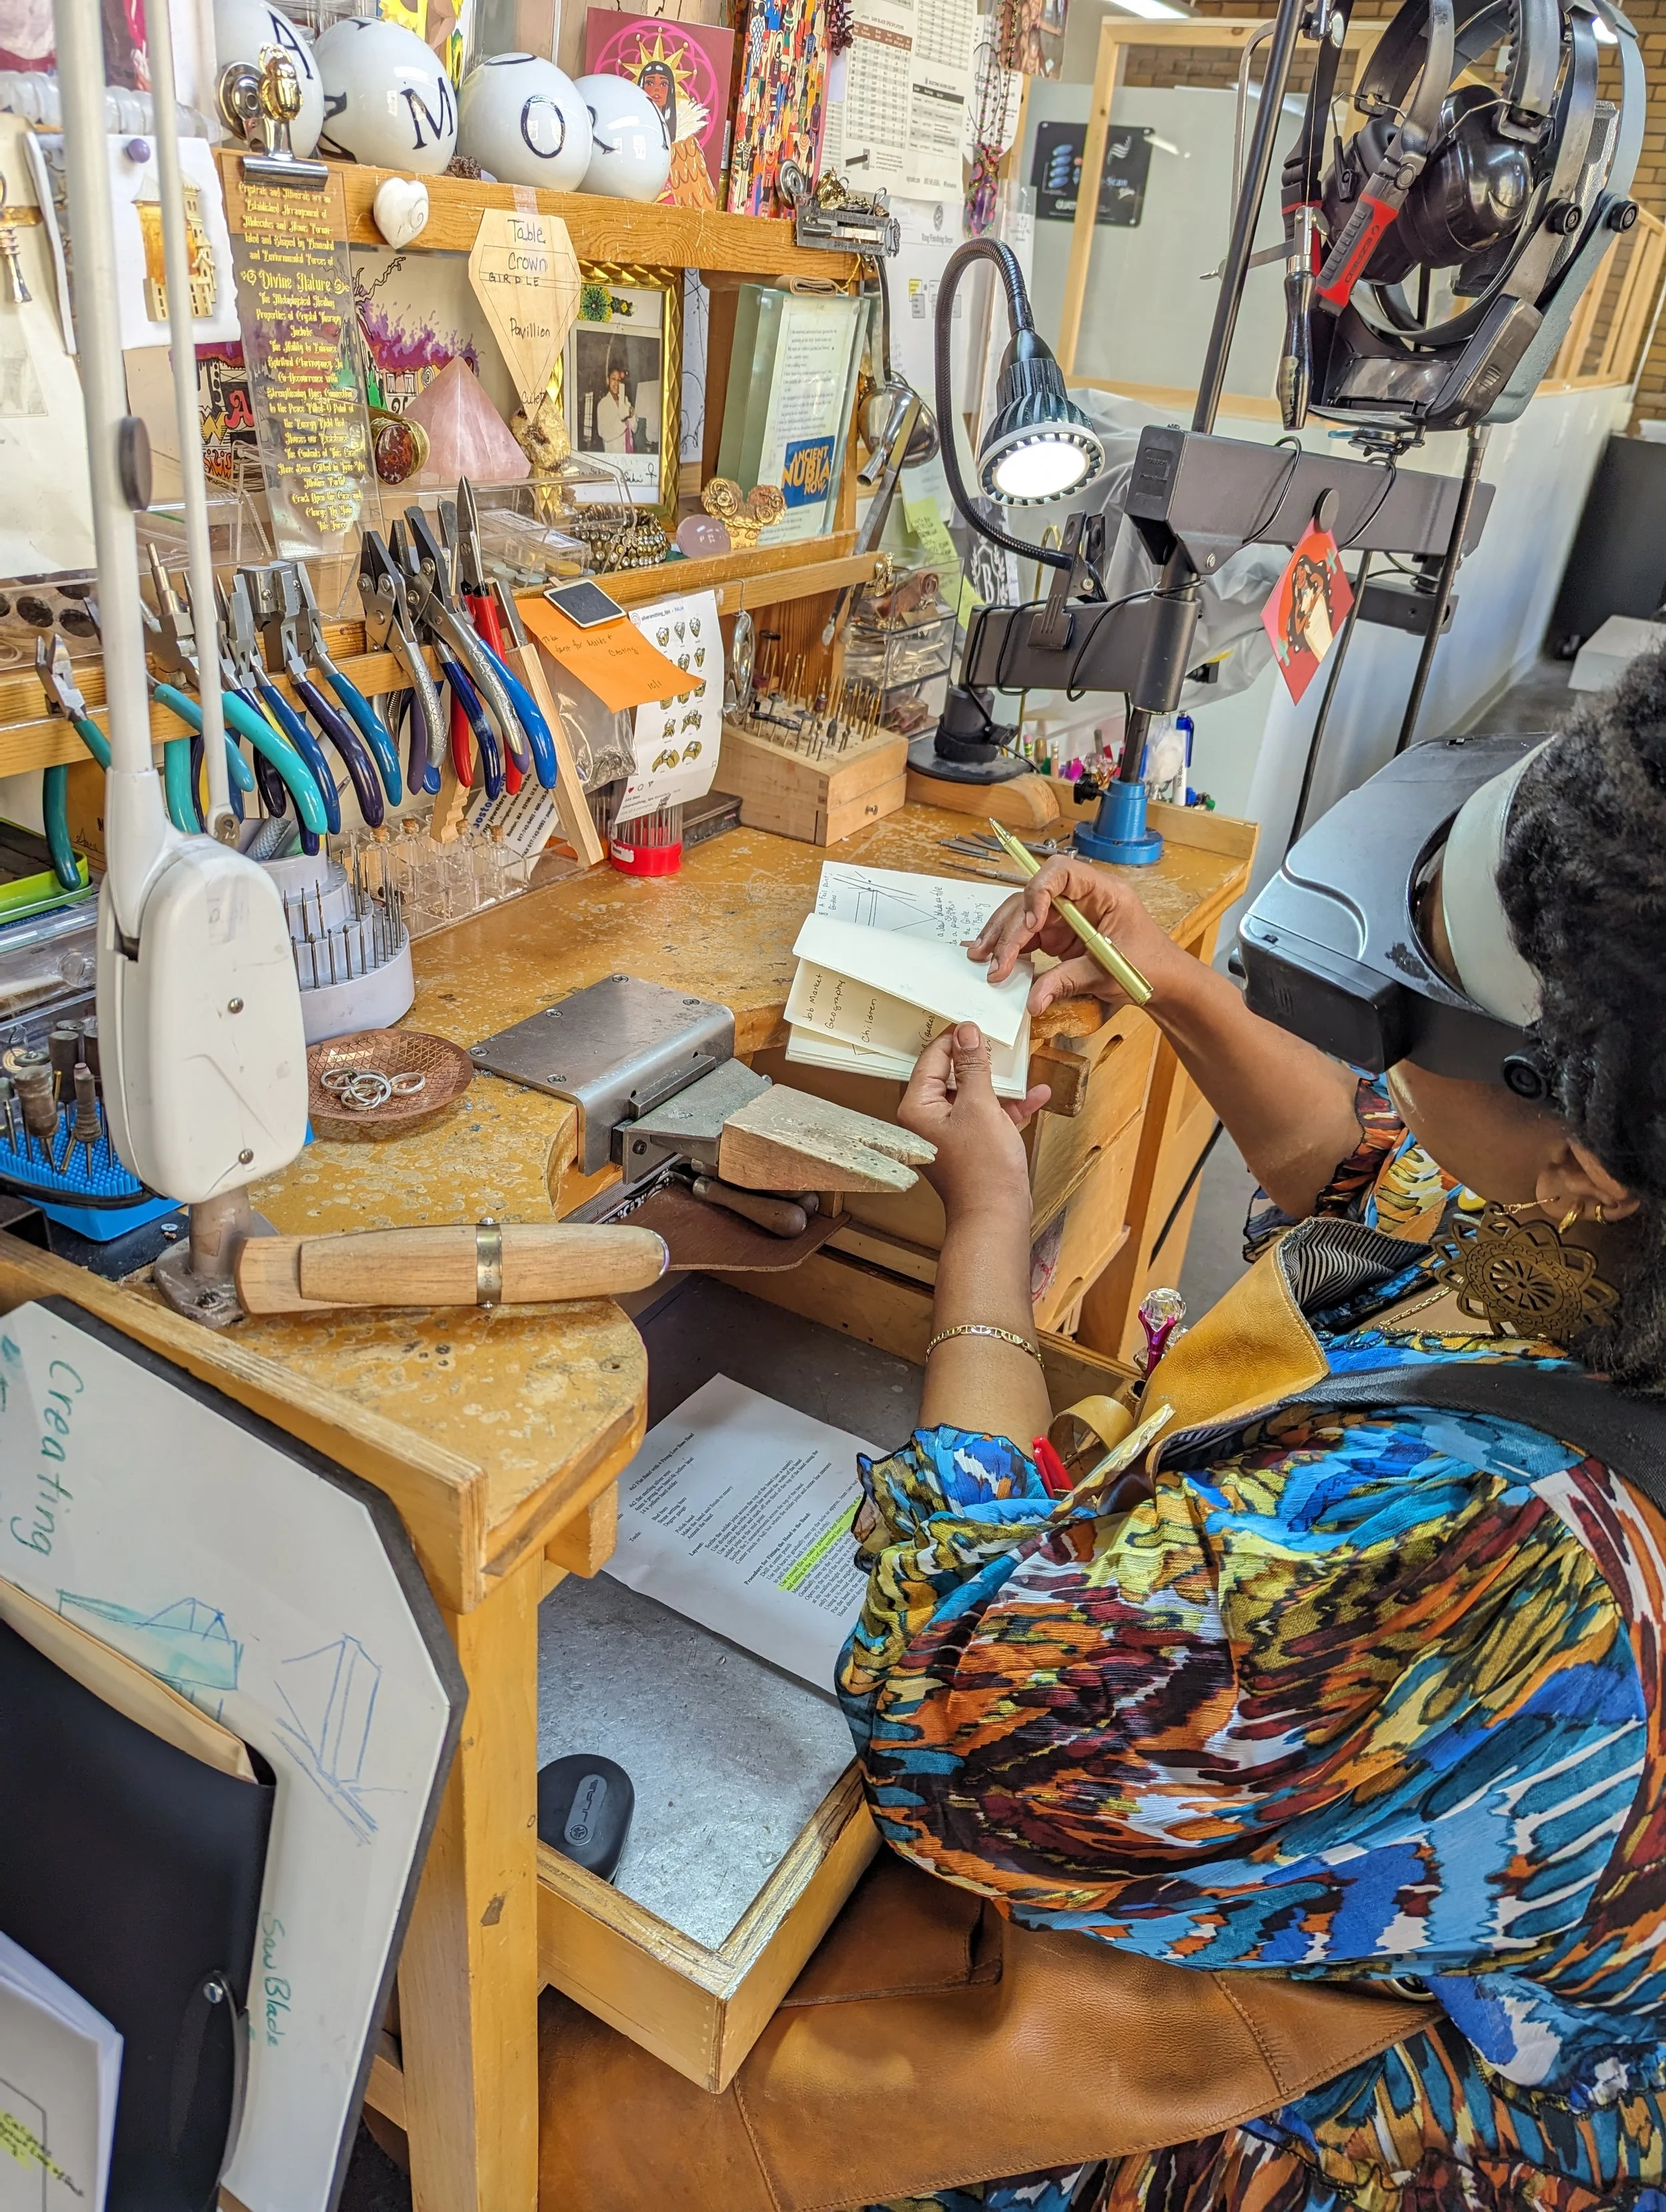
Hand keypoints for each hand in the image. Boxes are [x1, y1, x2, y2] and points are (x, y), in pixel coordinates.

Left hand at [898, 1023, 1048, 1218]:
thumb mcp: (980, 1105)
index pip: (932, 1059)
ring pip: (973, 1095)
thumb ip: (972, 1066)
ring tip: (1022, 1063)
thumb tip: (967, 1032)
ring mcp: (950, 1133)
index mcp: (918, 1107)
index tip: (976, 1024)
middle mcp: (928, 1119)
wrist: (996, 1215)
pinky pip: (988, 1116)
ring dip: (1000, 1083)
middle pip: (952, 1076)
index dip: (955, 1039)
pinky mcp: (971, 1145)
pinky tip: (1036, 1095)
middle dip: (980, 1060)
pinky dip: (1009, 1106)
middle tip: (999, 1040)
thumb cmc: (982, 1168)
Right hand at [968, 858, 1186, 1016]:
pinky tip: (993, 960)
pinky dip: (1010, 948)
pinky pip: (1028, 936)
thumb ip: (1067, 981)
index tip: (1030, 924)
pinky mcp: (1059, 934)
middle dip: (1010, 927)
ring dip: (1002, 936)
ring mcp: (1067, 915)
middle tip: (995, 960)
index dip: (1039, 891)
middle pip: (1034, 898)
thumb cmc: (1149, 966)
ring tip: (982, 958)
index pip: (1061, 872)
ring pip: (1024, 915)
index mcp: (1102, 892)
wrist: (1164, 981)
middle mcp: (1080, 898)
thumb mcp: (1108, 973)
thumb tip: (1033, 999)